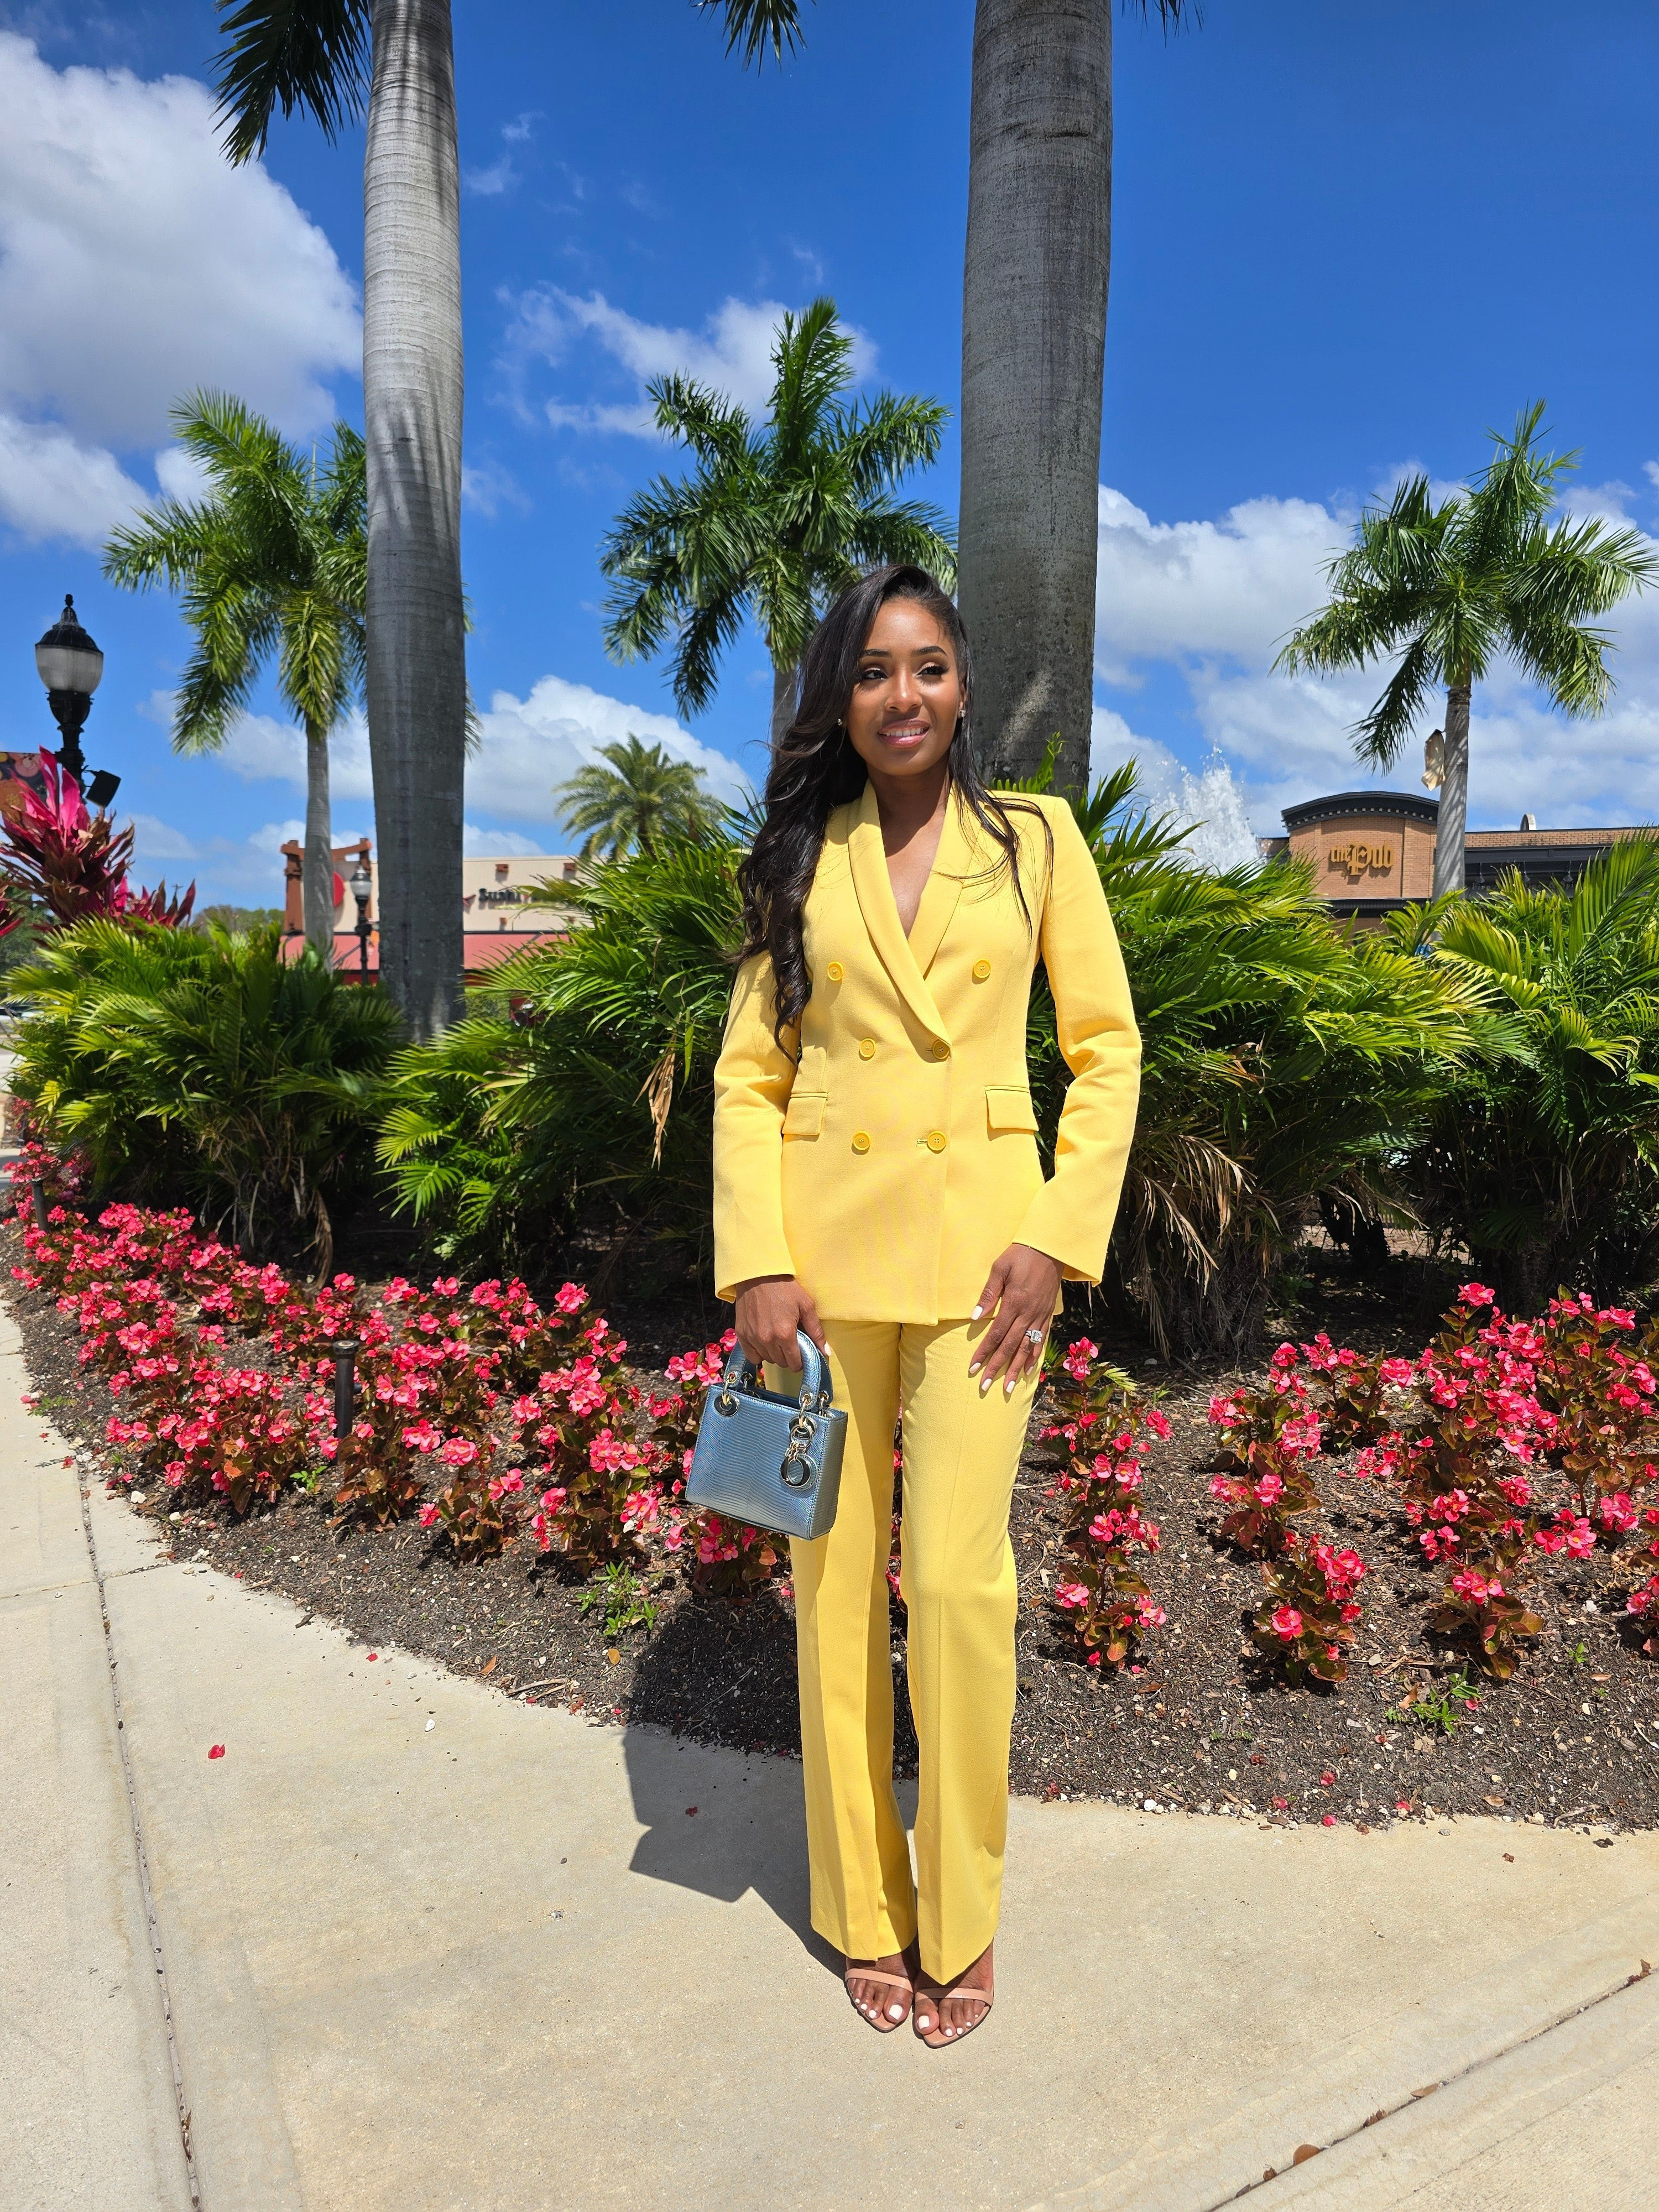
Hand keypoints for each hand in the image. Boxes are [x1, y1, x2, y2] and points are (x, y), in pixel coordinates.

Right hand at [733, 1276, 828, 1372]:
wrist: (759, 1274)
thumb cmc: (784, 1288)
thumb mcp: (806, 1306)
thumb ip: (816, 1331)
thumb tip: (826, 1352)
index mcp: (785, 1334)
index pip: (795, 1363)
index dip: (800, 1360)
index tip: (801, 1352)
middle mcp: (767, 1339)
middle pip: (782, 1363)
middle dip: (789, 1357)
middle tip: (791, 1342)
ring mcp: (752, 1337)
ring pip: (767, 1359)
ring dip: (775, 1354)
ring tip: (778, 1340)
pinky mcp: (741, 1334)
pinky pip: (751, 1356)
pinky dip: (759, 1353)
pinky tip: (764, 1343)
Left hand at [969, 1244, 1061, 1396]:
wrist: (1050, 1249)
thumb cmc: (1020, 1255)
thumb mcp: (1000, 1268)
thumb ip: (988, 1294)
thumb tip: (975, 1317)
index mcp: (1014, 1302)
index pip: (995, 1334)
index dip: (983, 1353)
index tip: (973, 1368)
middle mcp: (1028, 1313)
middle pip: (1009, 1346)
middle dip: (996, 1368)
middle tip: (985, 1386)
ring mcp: (1039, 1316)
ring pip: (1026, 1348)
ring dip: (1016, 1369)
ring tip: (1008, 1388)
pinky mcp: (1047, 1315)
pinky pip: (1041, 1340)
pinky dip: (1034, 1356)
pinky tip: (1029, 1370)